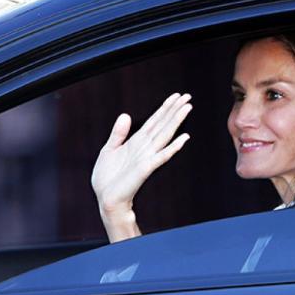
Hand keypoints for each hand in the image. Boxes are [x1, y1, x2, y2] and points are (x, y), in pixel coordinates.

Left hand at [91, 93, 192, 241]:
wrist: (106, 198)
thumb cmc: (107, 179)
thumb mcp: (109, 150)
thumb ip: (118, 133)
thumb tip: (126, 115)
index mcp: (136, 142)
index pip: (154, 121)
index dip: (165, 108)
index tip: (176, 96)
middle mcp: (145, 148)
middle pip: (163, 125)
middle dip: (174, 110)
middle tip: (188, 96)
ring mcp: (147, 157)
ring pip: (165, 135)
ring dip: (176, 122)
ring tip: (187, 108)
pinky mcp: (145, 168)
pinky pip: (161, 156)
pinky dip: (173, 147)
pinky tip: (183, 138)